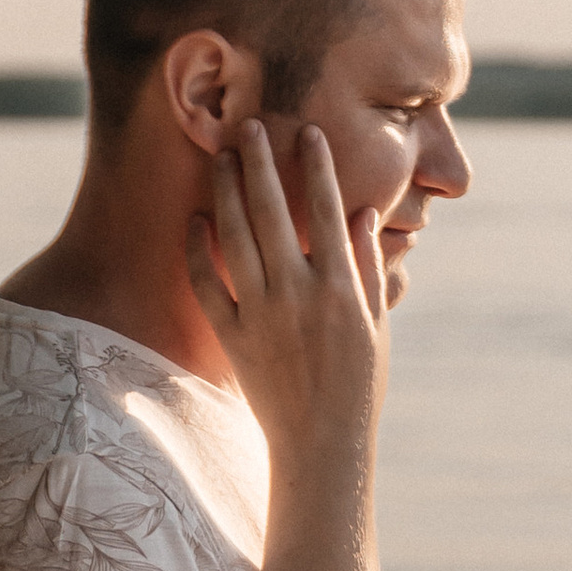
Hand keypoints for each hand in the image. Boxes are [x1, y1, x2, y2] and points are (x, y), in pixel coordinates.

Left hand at [188, 121, 387, 471]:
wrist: (321, 445)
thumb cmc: (358, 385)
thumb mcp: (376, 323)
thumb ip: (365, 265)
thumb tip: (362, 212)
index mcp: (340, 288)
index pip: (328, 211)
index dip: (318, 168)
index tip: (309, 132)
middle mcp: (298, 294)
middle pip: (274, 213)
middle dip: (261, 164)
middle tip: (250, 126)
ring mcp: (261, 315)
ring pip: (236, 238)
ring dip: (228, 192)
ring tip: (223, 156)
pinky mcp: (232, 337)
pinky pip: (207, 286)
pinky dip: (198, 251)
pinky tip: (195, 220)